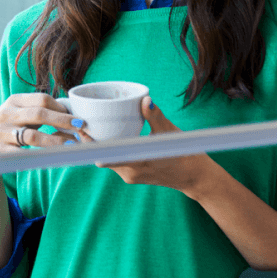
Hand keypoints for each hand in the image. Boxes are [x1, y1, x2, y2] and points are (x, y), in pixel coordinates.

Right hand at [0, 93, 82, 158]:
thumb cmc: (7, 129)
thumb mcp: (17, 114)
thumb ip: (38, 110)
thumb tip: (70, 112)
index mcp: (14, 101)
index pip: (42, 99)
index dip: (62, 107)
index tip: (77, 115)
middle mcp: (6, 114)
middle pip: (39, 114)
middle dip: (63, 120)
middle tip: (80, 126)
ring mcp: (1, 132)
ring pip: (33, 136)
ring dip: (55, 140)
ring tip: (71, 145)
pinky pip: (24, 154)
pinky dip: (41, 155)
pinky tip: (54, 157)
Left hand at [89, 96, 212, 194]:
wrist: (195, 177)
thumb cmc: (185, 154)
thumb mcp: (170, 133)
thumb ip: (155, 116)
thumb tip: (145, 99)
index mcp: (137, 162)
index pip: (105, 156)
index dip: (90, 146)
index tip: (81, 131)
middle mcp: (130, 173)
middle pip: (103, 157)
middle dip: (93, 143)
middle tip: (84, 124)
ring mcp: (131, 176)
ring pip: (109, 160)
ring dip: (102, 147)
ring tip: (92, 129)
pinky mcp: (134, 176)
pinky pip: (117, 162)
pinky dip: (112, 151)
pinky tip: (110, 138)